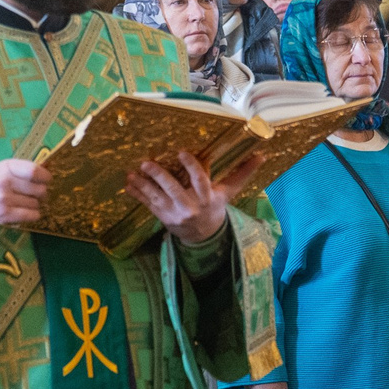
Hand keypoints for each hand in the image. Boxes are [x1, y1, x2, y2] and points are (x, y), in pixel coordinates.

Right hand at [0, 158, 49, 226]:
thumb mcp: (2, 169)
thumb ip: (22, 169)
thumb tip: (48, 168)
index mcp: (6, 167)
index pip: (34, 171)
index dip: (46, 176)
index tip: (47, 180)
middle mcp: (5, 182)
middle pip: (39, 189)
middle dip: (42, 193)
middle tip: (36, 194)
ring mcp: (5, 200)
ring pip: (35, 204)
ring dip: (35, 204)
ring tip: (25, 202)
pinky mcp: (4, 215)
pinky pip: (30, 216)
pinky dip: (33, 215)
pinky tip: (26, 211)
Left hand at [126, 150, 264, 246]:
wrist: (203, 236)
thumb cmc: (215, 207)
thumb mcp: (229, 193)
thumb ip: (242, 173)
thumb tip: (262, 155)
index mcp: (207, 198)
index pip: (200, 181)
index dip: (191, 167)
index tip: (181, 152)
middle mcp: (189, 207)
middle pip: (173, 189)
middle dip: (159, 176)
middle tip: (146, 163)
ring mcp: (174, 214)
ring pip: (156, 197)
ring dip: (142, 184)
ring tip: (131, 172)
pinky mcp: (162, 217)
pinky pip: (147, 205)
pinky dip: (137, 194)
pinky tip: (127, 184)